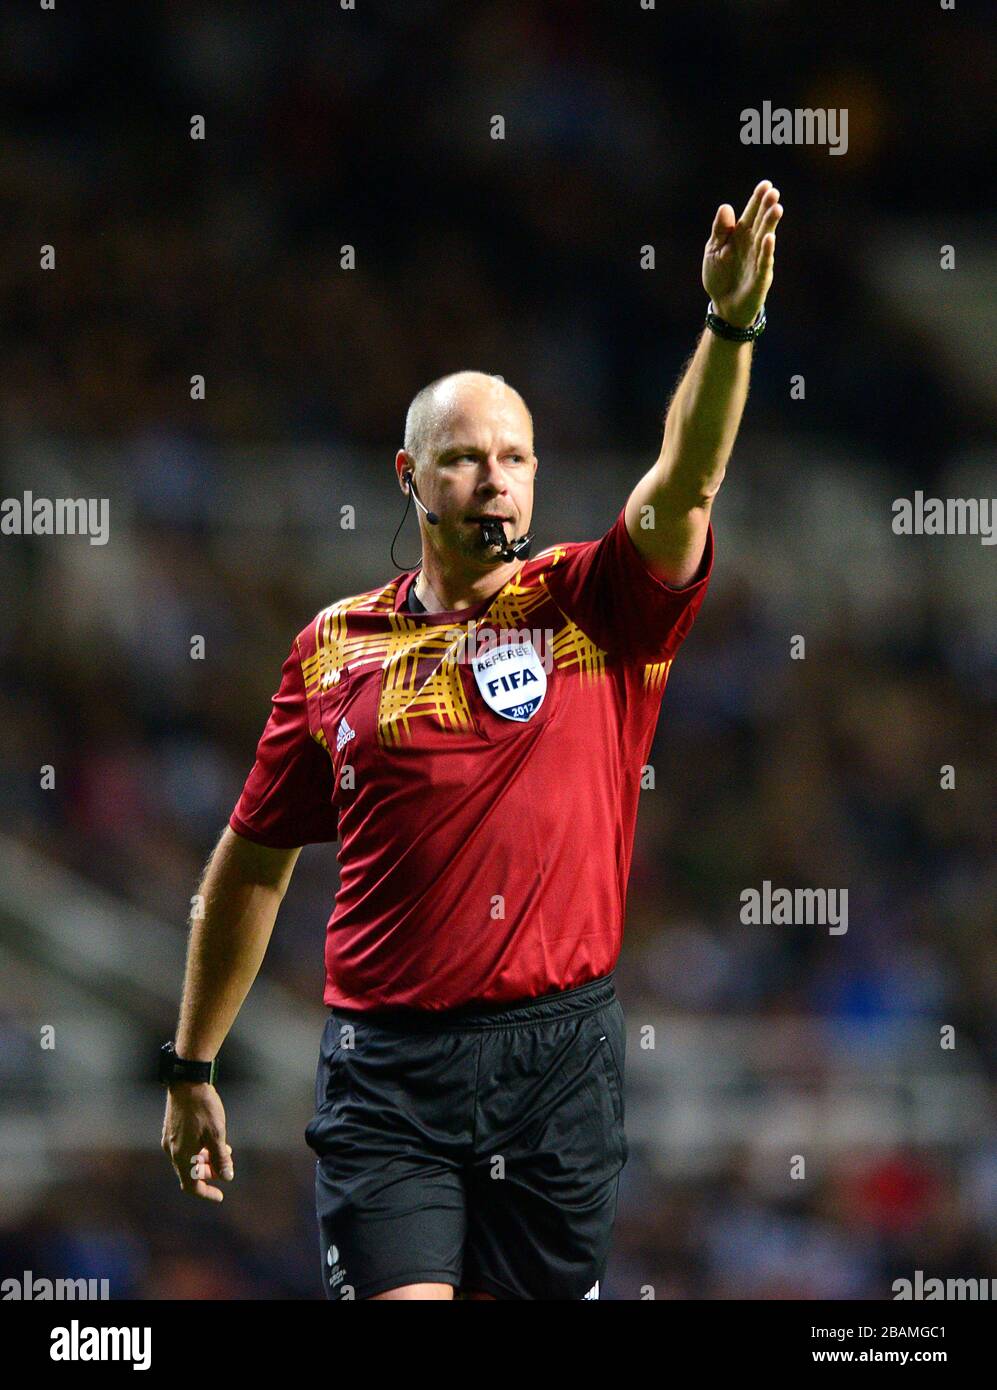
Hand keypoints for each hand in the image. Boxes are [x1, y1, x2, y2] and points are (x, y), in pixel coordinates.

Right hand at [161, 1082, 233, 1201]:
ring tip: (224, 1151)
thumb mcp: (216, 1134)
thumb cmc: (203, 1108)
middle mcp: (171, 1150)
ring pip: (188, 1158)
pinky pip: (185, 1147)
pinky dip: (199, 1149)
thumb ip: (221, 1158)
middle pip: (190, 1172)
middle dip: (209, 1174)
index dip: (206, 1193)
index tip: (221, 1195)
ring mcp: (169, 1139)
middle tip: (226, 1167)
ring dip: (205, 1160)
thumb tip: (227, 1177)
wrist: (187, 1081)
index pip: (191, 1186)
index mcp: (181, 1155)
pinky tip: (212, 1140)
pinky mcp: (171, 1129)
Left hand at [702, 180, 783, 328]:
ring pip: (766, 239)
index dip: (758, 200)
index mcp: (740, 235)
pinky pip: (764, 262)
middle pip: (761, 223)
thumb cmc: (720, 276)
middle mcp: (752, 244)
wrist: (723, 305)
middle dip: (767, 208)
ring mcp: (759, 260)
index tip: (766, 184)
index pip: (751, 214)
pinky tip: (769, 238)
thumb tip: (726, 207)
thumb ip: (720, 231)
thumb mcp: (713, 251)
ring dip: (771, 224)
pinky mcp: (761, 277)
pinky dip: (767, 251)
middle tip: (773, 193)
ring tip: (776, 208)